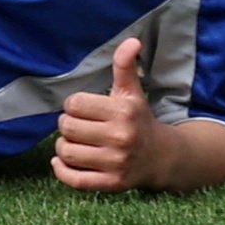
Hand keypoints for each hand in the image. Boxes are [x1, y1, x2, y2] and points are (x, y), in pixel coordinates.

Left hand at [50, 34, 151, 194]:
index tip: (82, 109)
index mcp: (123, 112)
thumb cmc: (138, 120)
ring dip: (63, 147)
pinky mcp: (111, 184)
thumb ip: (125, 66)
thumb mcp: (132, 92)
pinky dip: (61, 171)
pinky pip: (75, 180)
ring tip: (75, 143)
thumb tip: (132, 40)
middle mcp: (121, 138)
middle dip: (67, 125)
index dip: (73, 105)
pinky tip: (62, 162)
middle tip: (78, 126)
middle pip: (67, 128)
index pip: (74, 104)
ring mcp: (116, 163)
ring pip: (66, 152)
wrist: (162, 157)